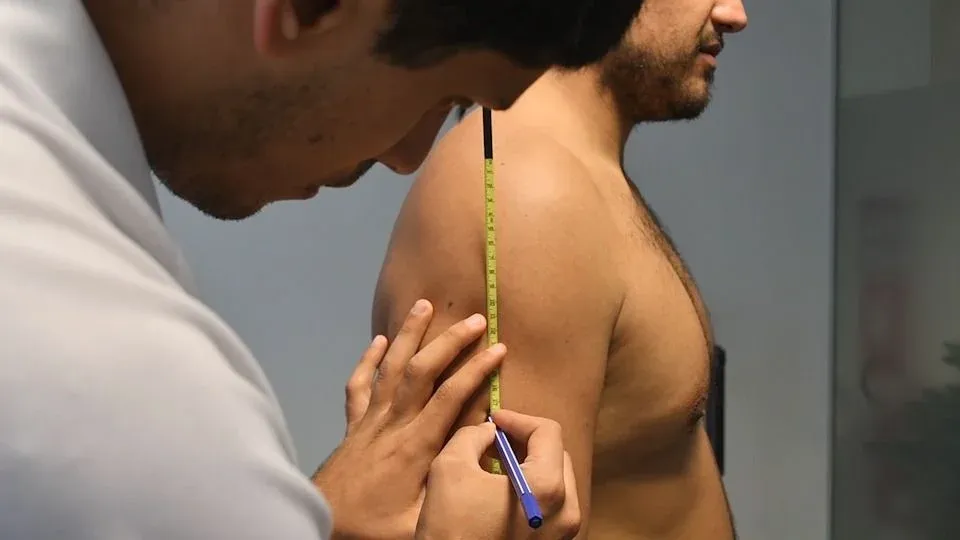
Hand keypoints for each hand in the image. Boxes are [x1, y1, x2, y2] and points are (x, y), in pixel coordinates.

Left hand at [312, 299, 506, 539]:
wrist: (317, 525)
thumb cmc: (374, 526)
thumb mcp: (420, 519)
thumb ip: (451, 486)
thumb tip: (481, 461)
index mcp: (415, 447)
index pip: (450, 398)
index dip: (476, 370)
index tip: (499, 349)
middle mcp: (393, 424)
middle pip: (422, 371)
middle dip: (450, 341)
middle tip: (474, 319)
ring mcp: (369, 421)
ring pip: (390, 368)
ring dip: (408, 335)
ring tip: (423, 304)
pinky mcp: (351, 426)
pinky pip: (358, 386)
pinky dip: (367, 360)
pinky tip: (376, 341)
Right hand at [415, 410, 581, 539]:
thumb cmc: (451, 528)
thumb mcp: (451, 466)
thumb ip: (474, 435)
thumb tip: (489, 433)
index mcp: (548, 487)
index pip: (548, 432)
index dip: (518, 419)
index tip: (494, 421)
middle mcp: (566, 511)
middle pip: (557, 455)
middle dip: (526, 441)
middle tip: (495, 439)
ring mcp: (563, 533)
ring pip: (556, 482)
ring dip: (529, 465)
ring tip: (496, 464)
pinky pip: (551, 507)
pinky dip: (531, 489)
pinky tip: (501, 491)